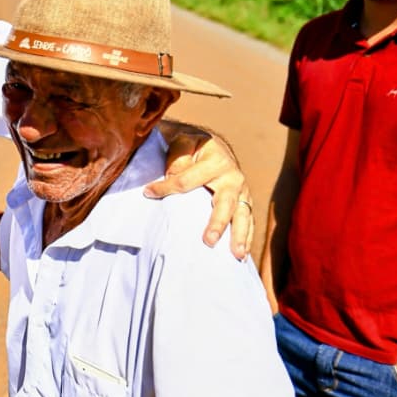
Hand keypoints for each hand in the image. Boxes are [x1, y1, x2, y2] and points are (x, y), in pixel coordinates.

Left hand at [145, 129, 253, 258]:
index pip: (186, 180)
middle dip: (217, 223)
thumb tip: (171, 176)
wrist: (215, 145)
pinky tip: (241, 256)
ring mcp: (242, 191)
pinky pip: (248, 221)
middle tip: (209, 241)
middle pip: (225, 203)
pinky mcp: (244, 201)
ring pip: (242, 215)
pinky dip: (246, 238)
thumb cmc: (193, 145)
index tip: (148, 193)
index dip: (166, 188)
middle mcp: (232, 176)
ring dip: (239, 236)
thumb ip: (176, 156)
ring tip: (236, 255)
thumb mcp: (182, 141)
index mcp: (215, 160)